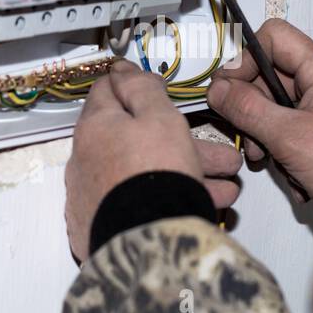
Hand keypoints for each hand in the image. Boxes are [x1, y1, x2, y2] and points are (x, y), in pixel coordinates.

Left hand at [65, 60, 243, 262]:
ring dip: (188, 179)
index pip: (108, 92)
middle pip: (138, 143)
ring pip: (145, 178)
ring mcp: (92, 198)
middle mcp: (87, 161)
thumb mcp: (159, 117)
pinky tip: (198, 210)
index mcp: (95, 128)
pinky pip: (138, 208)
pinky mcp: (100, 229)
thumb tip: (123, 70)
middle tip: (219, 155)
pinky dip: (168, 204)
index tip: (156, 87)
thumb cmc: (155, 173)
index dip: (135, 85)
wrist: (146, 243)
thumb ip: (142, 89)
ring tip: (226, 192)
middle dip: (184, 145)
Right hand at [206, 20, 312, 217]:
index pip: (275, 38)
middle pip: (270, 77)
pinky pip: (289, 133)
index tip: (229, 90)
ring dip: (263, 136)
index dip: (247, 59)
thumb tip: (218, 89)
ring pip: (275, 109)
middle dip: (251, 109)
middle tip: (246, 136)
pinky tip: (291, 176)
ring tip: (266, 160)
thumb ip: (248, 109)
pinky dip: (282, 153)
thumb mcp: (288, 137)